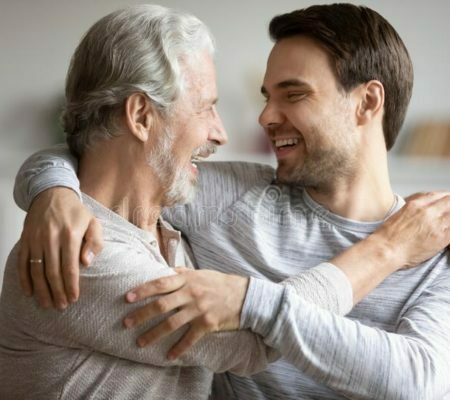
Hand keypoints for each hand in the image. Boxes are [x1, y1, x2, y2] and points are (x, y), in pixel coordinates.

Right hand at [18, 187, 102, 308]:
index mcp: (70, 235)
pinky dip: (24, 279)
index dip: (71, 285)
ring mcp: (35, 239)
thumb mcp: (93, 222)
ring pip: (36, 270)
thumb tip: (86, 263)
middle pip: (52, 272)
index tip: (74, 298)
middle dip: (57, 292)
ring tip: (47, 304)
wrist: (51, 194)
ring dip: (41, 290)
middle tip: (61, 306)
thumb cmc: (76, 212)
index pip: (70, 266)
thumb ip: (95, 242)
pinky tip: (29, 292)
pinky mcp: (25, 240)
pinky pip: (22, 263)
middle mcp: (51, 238)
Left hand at [123, 268, 248, 358]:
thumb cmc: (219, 283)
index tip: (127, 297)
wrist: (244, 295)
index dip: (143, 290)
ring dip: (154, 334)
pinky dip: (178, 348)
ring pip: (172, 324)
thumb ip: (183, 273)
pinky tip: (168, 356)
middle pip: (162, 305)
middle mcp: (191, 294)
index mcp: (188, 280)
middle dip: (142, 315)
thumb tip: (166, 271)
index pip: (161, 284)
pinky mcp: (208, 324)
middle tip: (126, 323)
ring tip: (141, 342)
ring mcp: (199, 309)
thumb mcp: (201, 273)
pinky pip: (190, 338)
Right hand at [375, 191, 449, 267]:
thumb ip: (414, 207)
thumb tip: (424, 206)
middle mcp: (427, 211)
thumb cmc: (388, 236)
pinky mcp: (441, 237)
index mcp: (415, 204)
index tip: (446, 205)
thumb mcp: (399, 213)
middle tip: (446, 217)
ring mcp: (435, 223)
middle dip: (449, 208)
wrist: (386, 250)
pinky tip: (446, 236)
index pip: (439, 195)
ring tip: (444, 227)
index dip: (445, 200)